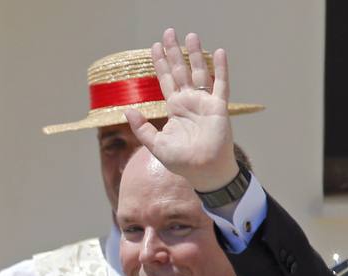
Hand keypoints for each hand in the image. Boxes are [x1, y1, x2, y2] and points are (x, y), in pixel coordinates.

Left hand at [123, 29, 238, 191]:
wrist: (202, 170)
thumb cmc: (180, 161)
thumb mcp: (155, 144)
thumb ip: (141, 128)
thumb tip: (127, 110)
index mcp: (174, 108)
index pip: (165, 80)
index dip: (160, 63)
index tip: (154, 46)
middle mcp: (188, 101)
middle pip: (180, 71)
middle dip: (174, 52)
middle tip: (169, 32)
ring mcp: (204, 102)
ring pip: (198, 72)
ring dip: (194, 54)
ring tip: (190, 36)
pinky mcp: (218, 106)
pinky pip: (220, 84)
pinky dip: (219, 69)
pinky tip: (217, 53)